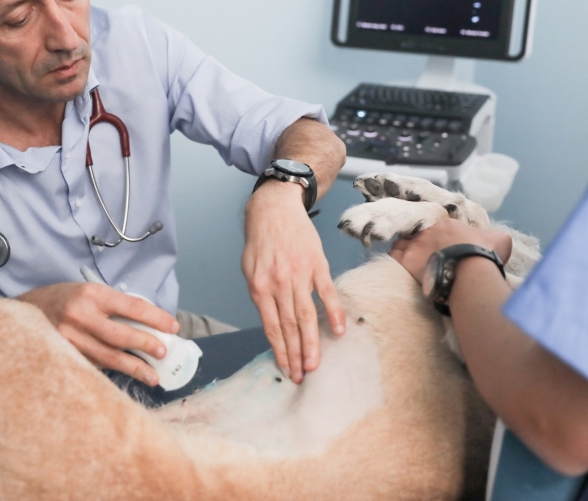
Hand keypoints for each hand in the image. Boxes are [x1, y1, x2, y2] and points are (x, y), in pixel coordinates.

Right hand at [17, 282, 179, 386]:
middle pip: (121, 335)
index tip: (173, 327)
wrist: (24, 311)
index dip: (156, 318)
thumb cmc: (64, 299)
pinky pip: (94, 366)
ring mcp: (70, 339)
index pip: (132, 307)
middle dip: (146, 345)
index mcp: (92, 294)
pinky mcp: (64, 356)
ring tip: (153, 375)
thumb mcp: (90, 291)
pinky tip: (126, 375)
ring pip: (108, 357)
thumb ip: (115, 306)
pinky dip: (113, 371)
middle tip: (164, 352)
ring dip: (134, 367)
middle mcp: (80, 316)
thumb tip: (148, 324)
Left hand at [242, 181, 345, 383]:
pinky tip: (338, 332)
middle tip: (303, 377)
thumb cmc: (260, 241)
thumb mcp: (249, 269)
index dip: (280, 351)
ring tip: (315, 364)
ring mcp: (299, 275)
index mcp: (260, 287)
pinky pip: (326, 293)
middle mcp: (279, 284)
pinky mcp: (317, 265)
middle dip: (296, 355)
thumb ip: (261, 295)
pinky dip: (333, 313)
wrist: (274, 209)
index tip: (287, 370)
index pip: (272, 327)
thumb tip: (272, 322)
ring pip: (307, 316)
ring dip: (312, 343)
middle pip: (289, 327)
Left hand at [389, 218, 512, 284]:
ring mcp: (415, 246)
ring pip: (401, 243)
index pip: (435, 229)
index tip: (442, 248)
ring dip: (405, 249)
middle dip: (419, 243)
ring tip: (412, 260)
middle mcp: (427, 232)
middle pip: (416, 235)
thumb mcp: (499, 239)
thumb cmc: (485, 255)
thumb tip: (494, 239)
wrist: (472, 272)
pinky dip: (396, 259)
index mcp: (446, 225)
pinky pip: (394, 256)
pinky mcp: (408, 262)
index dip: (436, 238)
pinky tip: (402, 265)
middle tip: (425, 254)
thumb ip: (494, 236)